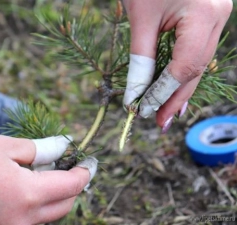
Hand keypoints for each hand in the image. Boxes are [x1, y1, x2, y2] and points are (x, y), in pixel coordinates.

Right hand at [0, 134, 96, 224]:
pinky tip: (24, 189)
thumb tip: (64, 147)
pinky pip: (25, 222)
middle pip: (62, 207)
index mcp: (27, 196)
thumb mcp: (5, 147)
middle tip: (69, 166)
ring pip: (45, 218)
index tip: (89, 162)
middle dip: (71, 187)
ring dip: (53, 198)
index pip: (71, 186)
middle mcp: (21, 221)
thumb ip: (40, 150)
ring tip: (46, 175)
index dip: (84, 172)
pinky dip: (33, 208)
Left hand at [122, 0, 232, 131]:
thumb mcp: (140, 18)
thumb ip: (141, 58)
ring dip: (180, 86)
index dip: (164, 93)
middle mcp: (220, 16)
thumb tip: (135, 93)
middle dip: (175, 97)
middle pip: (196, 68)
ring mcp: (220, 14)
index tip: (143, 111)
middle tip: (157, 121)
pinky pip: (198, 48)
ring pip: (199, 60)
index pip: (185, 67)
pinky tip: (175, 87)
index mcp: (204, 14)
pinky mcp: (211, 14)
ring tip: (164, 110)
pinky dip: (184, 68)